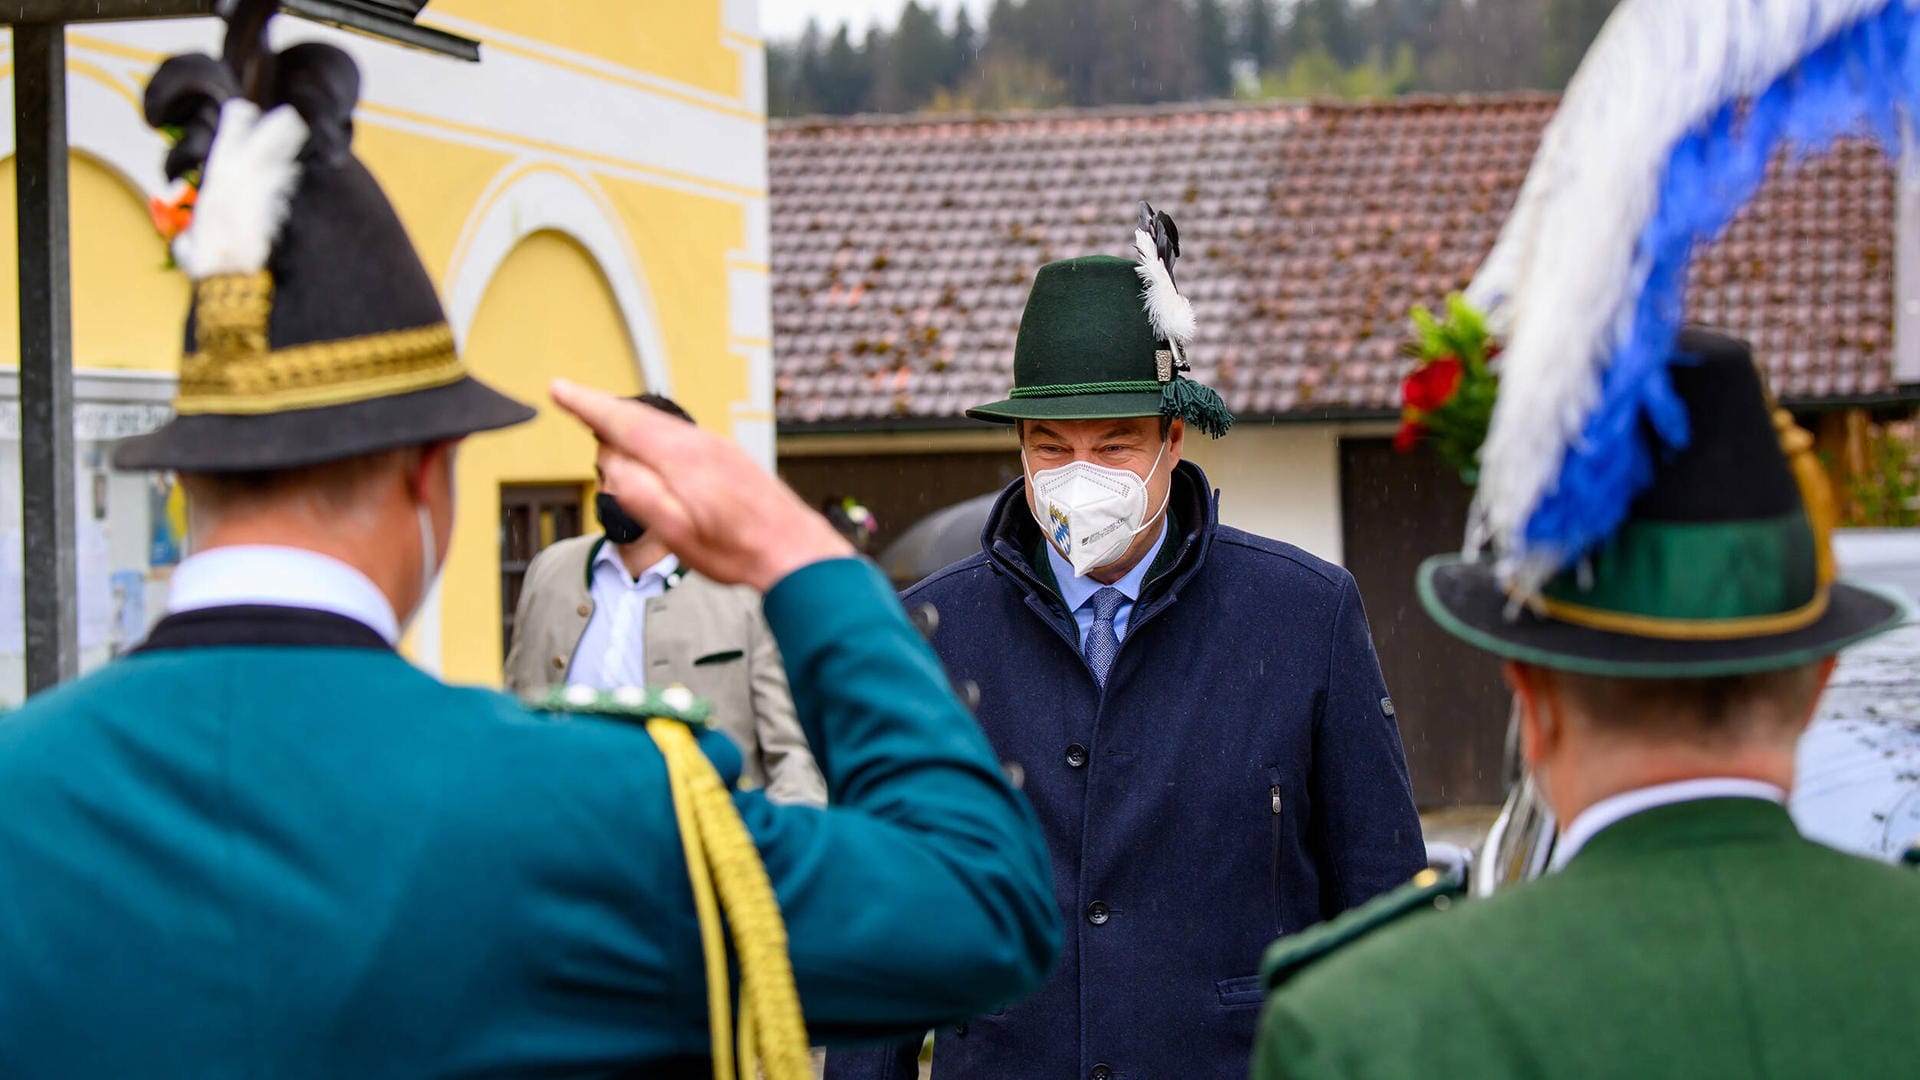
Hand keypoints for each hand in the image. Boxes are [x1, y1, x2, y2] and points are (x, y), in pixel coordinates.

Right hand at [549, 380, 853, 591]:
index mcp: (681, 458)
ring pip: (661, 423)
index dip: (586, 404)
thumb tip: (612, 459)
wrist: (793, 549)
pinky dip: (652, 429)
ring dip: (627, 418)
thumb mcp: (676, 533)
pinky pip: (679, 432)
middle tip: (570, 396)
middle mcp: (699, 442)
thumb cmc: (737, 549)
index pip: (622, 421)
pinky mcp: (728, 455)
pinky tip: (648, 440)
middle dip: (602, 406)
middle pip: (640, 416)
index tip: (559, 389)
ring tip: (599, 416)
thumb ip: (639, 494)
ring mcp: (717, 446)